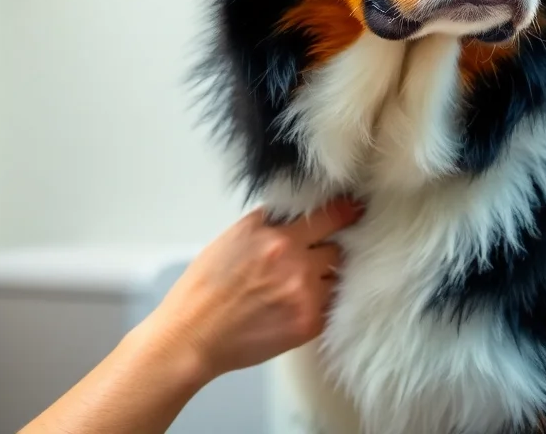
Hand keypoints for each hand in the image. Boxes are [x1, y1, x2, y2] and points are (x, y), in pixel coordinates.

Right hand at [145, 197, 364, 381]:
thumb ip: (270, 224)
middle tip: (313, 257)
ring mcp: (304, 292)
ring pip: (335, 276)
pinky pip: (329, 305)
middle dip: (327, 250)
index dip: (345, 212)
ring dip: (324, 278)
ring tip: (298, 286)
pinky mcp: (309, 322)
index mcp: (275, 235)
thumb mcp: (234, 238)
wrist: (192, 335)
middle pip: (336, 246)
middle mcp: (294, 260)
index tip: (353, 210)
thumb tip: (301, 215)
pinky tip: (295, 306)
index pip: (328, 215)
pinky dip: (318, 303)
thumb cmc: (205, 287)